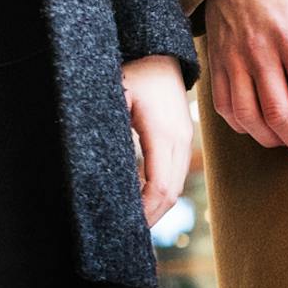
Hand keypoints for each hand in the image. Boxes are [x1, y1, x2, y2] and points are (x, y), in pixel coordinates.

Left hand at [124, 56, 193, 226]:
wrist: (161, 53)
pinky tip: (143, 201)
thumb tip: (102, 170)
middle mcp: (180, 141)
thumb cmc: (134, 70)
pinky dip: (161, 193)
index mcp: (163, 134)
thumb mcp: (116, 96)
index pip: (160, 188)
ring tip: (135, 223)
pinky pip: (175, 175)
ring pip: (176, 187)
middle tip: (127, 235)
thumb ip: (112, 130)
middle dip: (151, 216)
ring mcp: (185, 141)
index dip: (145, 212)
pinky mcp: (183, 140)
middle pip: (171, 194)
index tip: (126, 225)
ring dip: (156, 207)